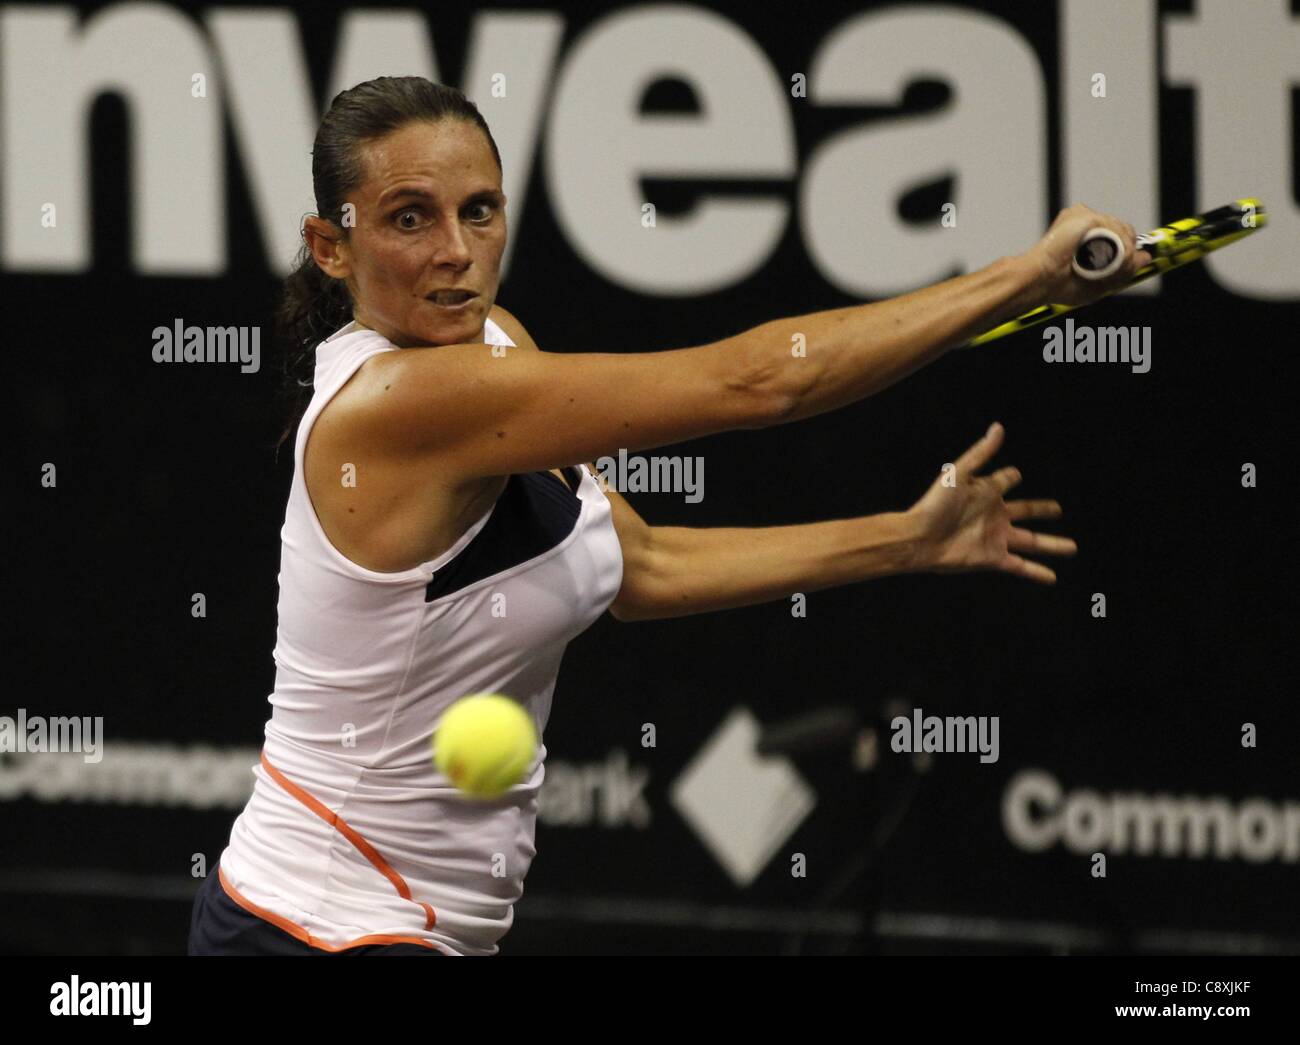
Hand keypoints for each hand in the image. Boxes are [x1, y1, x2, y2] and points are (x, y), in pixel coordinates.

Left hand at [906, 422, 1076, 583]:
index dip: (1011, 476)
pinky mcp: (992, 558)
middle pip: (1027, 511)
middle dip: (1043, 510)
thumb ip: (980, 453)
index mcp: (987, 492)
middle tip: (1058, 509)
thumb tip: (998, 428)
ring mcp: (995, 538)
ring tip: (1072, 547)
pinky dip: (1036, 572)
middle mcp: (994, 515)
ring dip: (1052, 544)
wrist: (919, 538)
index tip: (1015, 475)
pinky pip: (1020, 566)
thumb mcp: (958, 473)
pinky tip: (1052, 577)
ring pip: (1032, 541)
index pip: (1006, 480)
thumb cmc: (935, 504)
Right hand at [1022, 203, 1153, 308]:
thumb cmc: (1060, 285)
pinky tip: (1097, 261)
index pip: (1117, 235)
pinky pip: (1118, 233)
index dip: (1124, 251)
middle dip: (1124, 255)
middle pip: (1125, 232)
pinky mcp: (1088, 217)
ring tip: (1097, 270)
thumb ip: (1124, 269)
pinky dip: (1115, 250)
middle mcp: (1084, 220)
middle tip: (1106, 273)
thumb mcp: (1100, 282)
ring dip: (1120, 256)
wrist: (1042, 281)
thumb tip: (1147, 257)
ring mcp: (1085, 217)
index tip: (1123, 267)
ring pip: (1125, 233)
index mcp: (1082, 233)